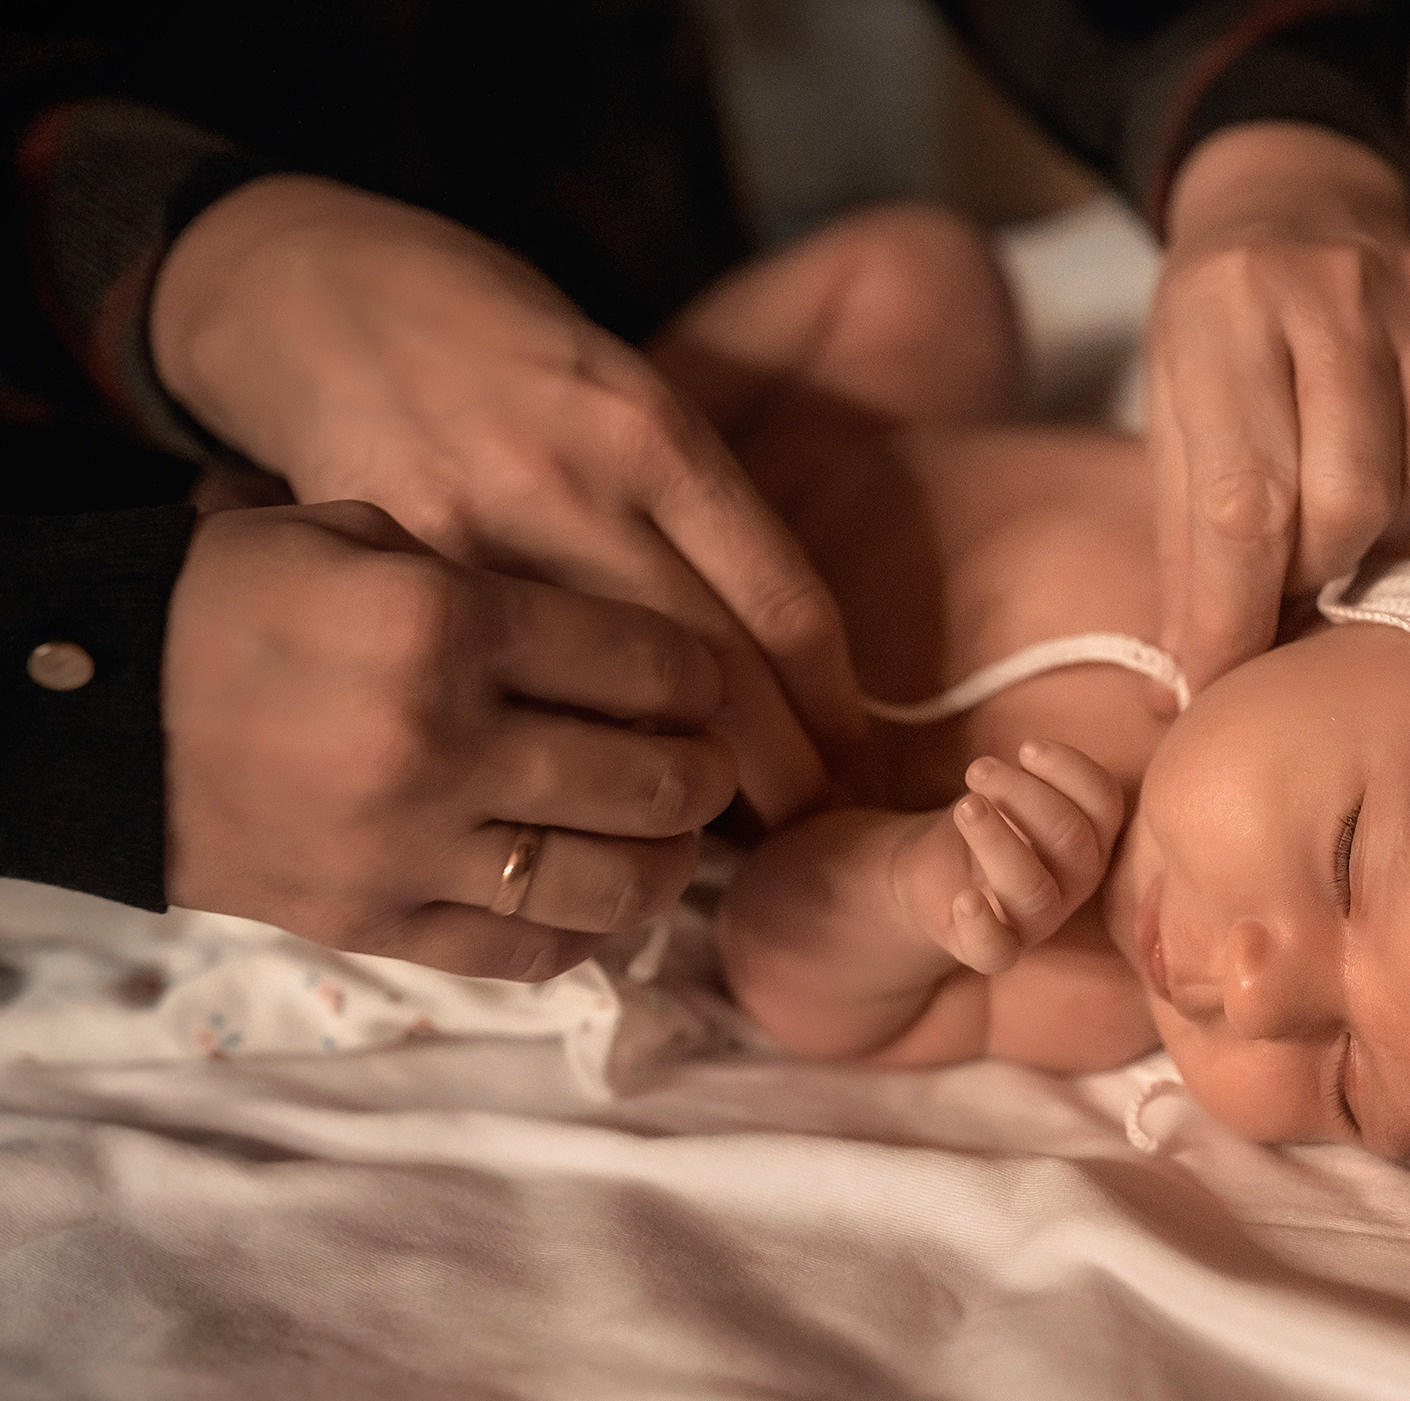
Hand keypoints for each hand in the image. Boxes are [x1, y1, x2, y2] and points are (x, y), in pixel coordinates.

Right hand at [151, 175, 860, 824]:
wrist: (302, 294)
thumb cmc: (492, 347)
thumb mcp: (621, 388)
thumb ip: (693, 511)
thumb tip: (779, 662)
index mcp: (652, 430)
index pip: (782, 606)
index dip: (830, 708)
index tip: (853, 769)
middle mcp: (571, 486)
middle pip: (714, 679)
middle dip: (773, 776)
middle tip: (804, 834)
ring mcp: (471, 546)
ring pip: (607, 719)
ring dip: (666, 802)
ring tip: (700, 842)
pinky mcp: (389, 596)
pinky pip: (498, 714)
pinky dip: (554, 779)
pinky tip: (581, 828)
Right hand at [164, 501, 739, 980]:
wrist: (91, 701)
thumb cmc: (237, 598)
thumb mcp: (362, 535)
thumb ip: (497, 581)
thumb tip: (626, 653)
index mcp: (443, 625)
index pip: (643, 663)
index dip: (696, 677)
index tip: (700, 683)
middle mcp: (438, 743)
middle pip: (648, 780)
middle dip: (703, 771)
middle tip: (706, 761)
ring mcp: (406, 846)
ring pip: (608, 881)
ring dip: (667, 862)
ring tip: (672, 837)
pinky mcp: (371, 923)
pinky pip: (524, 950)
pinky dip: (585, 930)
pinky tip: (599, 894)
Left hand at [891, 741, 1125, 974]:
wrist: (933, 875)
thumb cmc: (987, 824)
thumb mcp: (1012, 793)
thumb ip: (1033, 779)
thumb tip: (1031, 753)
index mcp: (1091, 839)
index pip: (1104, 803)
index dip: (1070, 770)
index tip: (1025, 748)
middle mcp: (1074, 882)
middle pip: (1071, 840)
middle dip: (1025, 795)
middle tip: (978, 768)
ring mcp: (1038, 921)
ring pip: (1034, 890)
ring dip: (998, 841)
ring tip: (966, 807)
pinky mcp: (994, 949)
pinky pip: (997, 950)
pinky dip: (981, 925)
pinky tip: (962, 898)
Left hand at [1149, 123, 1409, 688]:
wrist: (1300, 211)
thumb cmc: (1224, 342)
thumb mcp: (1174, 422)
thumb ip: (1185, 553)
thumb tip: (1182, 692)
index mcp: (1228, 311)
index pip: (1244, 499)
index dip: (1233, 612)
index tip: (1216, 681)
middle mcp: (1334, 290)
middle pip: (1351, 501)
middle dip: (1316, 567)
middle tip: (1290, 567)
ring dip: (1381, 532)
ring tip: (1341, 500)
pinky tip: (1395, 463)